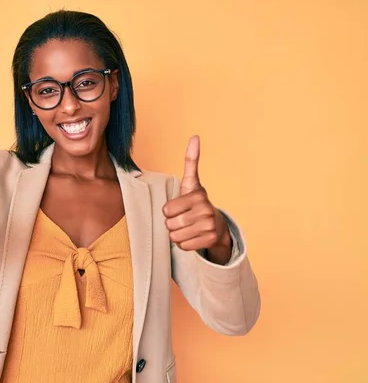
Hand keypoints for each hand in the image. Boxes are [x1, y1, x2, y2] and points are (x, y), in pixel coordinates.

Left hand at [162, 136, 231, 262]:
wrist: (216, 225)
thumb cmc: (196, 202)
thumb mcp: (191, 182)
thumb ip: (191, 160)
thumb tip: (195, 136)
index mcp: (198, 195)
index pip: (166, 210)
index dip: (168, 210)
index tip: (178, 207)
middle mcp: (206, 209)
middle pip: (170, 224)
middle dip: (172, 223)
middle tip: (183, 219)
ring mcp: (209, 226)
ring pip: (175, 237)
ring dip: (177, 234)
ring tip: (188, 227)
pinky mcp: (210, 240)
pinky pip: (183, 246)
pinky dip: (184, 244)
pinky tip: (193, 236)